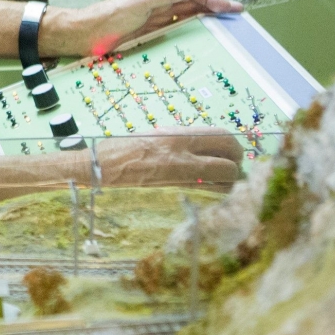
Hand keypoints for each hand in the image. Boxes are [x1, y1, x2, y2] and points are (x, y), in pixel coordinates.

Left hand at [49, 0, 241, 57]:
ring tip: (226, 28)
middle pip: (194, 3)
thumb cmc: (109, 16)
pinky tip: (201, 39)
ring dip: (206, 21)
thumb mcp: (139, 2)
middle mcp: (159, 3)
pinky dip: (191, 33)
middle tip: (236, 19)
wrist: (86, 35)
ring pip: (188, 17)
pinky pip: (176, 31)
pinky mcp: (150, 33)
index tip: (232, 7)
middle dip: (215, 8)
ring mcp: (155, 19)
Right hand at [93, 127, 244, 190]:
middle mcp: (183, 156)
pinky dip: (211, 197)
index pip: (223, 138)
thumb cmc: (123, 150)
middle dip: (236, 169)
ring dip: (226, 186)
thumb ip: (183, 141)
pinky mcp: (173, 196)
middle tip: (231, 172)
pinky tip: (204, 197)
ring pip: (222, 185)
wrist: (98, 169)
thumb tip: (207, 147)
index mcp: (178, 136)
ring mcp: (179, 179)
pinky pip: (205, 198)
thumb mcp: (156, 136)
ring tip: (218, 186)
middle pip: (230, 163)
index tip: (232, 154)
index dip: (234, 148)